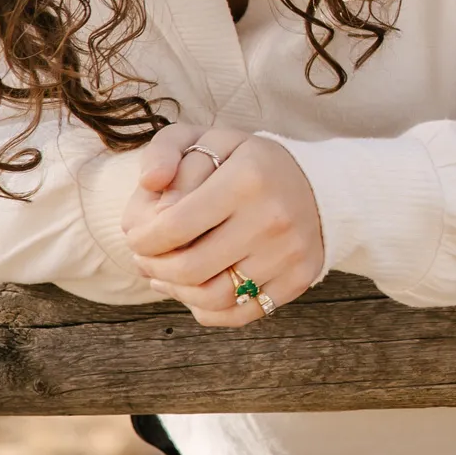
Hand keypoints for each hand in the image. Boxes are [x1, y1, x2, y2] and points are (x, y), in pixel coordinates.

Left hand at [122, 125, 325, 327]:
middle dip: (154, 268)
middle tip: (146, 259)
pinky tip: (194, 292)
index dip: (141, 240)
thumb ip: (164, 151)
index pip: (173, 226)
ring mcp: (290, 252)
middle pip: (189, 268)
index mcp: (247, 179)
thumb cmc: (246, 164)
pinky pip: (240, 314)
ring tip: (165, 277)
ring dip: (177, 292)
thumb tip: (151, 183)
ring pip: (212, 298)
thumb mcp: (205, 140)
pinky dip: (207, 311)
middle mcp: (273, 218)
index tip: (137, 237)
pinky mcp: (300, 278)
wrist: (318, 183)